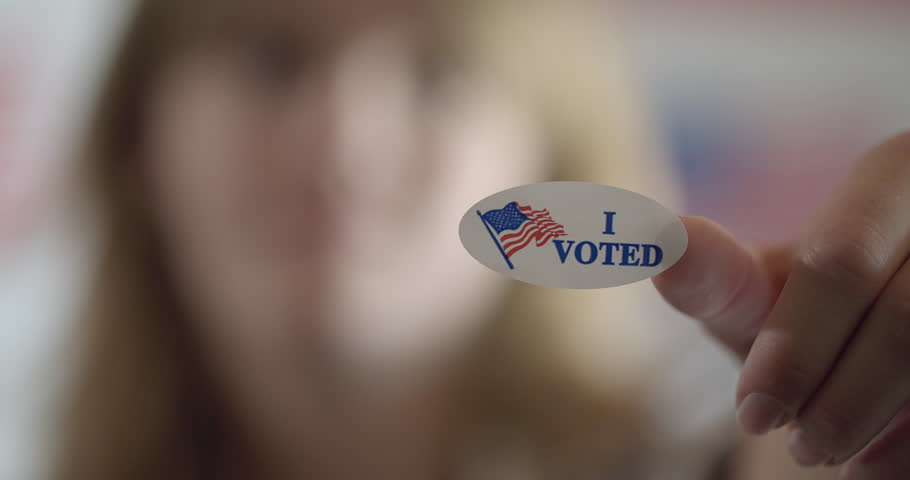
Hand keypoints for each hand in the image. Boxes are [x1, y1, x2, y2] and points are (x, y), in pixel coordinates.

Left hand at [652, 132, 909, 478]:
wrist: (872, 322)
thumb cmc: (810, 303)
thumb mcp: (762, 286)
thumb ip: (719, 274)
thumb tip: (657, 244)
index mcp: (892, 174)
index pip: (841, 260)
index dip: (797, 344)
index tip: (753, 413)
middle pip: (908, 317)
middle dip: (840, 395)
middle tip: (794, 445)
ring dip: (879, 421)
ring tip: (826, 453)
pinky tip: (876, 467)